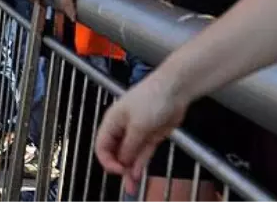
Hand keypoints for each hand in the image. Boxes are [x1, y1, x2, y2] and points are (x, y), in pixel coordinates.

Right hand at [95, 71, 189, 193]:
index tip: (119, 170)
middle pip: (115, 152)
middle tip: (126, 183)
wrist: (174, 89)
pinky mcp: (150, 135)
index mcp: (112, 121)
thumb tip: (123, 161)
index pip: (102, 146)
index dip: (107, 160)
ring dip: (130, 170)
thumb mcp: (138, 126)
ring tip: (132, 186)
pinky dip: (140, 164)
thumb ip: (129, 146)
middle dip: (119, 168)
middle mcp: (122, 128)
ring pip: (130, 155)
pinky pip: (142, 153)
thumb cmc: (152, 98)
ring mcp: (137, 132)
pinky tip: (138, 174)